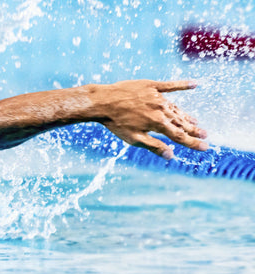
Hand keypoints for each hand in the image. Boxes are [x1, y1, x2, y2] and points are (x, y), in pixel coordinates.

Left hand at [90, 80, 207, 159]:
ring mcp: (157, 96)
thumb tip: (171, 155)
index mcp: (158, 123)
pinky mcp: (151, 85)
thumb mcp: (134, 138)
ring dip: (186, 115)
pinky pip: (170, 85)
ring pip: (176, 108)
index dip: (193, 142)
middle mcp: (161, 109)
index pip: (180, 136)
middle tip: (205, 135)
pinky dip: (183, 84)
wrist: (102, 101)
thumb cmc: (115, 123)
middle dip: (194, 130)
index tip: (205, 146)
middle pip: (181, 122)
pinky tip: (194, 84)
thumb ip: (154, 146)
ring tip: (195, 121)